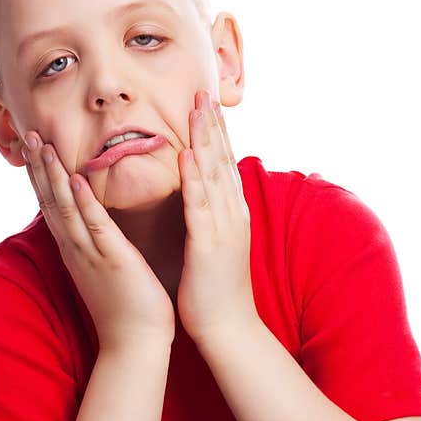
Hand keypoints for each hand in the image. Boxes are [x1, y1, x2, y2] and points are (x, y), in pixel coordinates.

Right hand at [22, 131, 175, 352]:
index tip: (33, 147)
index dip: (41, 175)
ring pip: (65, 208)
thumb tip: (92, 228)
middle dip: (38, 167)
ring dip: (52, 175)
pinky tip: (75, 179)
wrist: (135, 344)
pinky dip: (83, 202)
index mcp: (76, 250)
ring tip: (42, 146)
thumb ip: (96, 246)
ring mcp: (90, 255)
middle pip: (50, 201)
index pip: (52, 205)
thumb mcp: (104, 270)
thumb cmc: (126, 308)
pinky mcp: (112, 260)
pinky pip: (94, 226)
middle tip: (26, 134)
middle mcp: (76, 249)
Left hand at [176, 89, 259, 345]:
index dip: (215, 133)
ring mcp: (224, 228)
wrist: (229, 329)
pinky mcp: (209, 245)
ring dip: (206, 140)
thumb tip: (205, 195)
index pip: (223, 164)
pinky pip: (201, 206)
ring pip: (214, 175)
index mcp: (231, 214)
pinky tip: (188, 156)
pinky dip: (195, 179)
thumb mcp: (218, 244)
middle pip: (222, 160)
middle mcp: (232, 214)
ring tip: (198, 109)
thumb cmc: (216, 290)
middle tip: (204, 91)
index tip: (206, 104)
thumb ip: (213, 216)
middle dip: (212, 125)